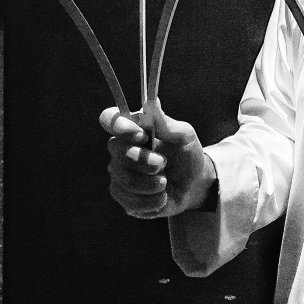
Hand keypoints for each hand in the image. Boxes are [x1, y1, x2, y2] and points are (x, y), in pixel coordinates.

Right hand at [99, 98, 216, 218]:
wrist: (194, 184)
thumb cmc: (186, 153)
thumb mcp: (184, 135)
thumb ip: (166, 123)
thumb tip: (153, 101)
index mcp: (133, 128)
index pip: (109, 119)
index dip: (120, 127)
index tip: (141, 136)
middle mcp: (120, 150)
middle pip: (117, 152)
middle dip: (144, 160)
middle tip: (163, 163)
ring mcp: (119, 175)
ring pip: (123, 180)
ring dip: (150, 184)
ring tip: (165, 182)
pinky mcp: (124, 198)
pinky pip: (129, 201)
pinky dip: (151, 201)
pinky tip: (161, 196)